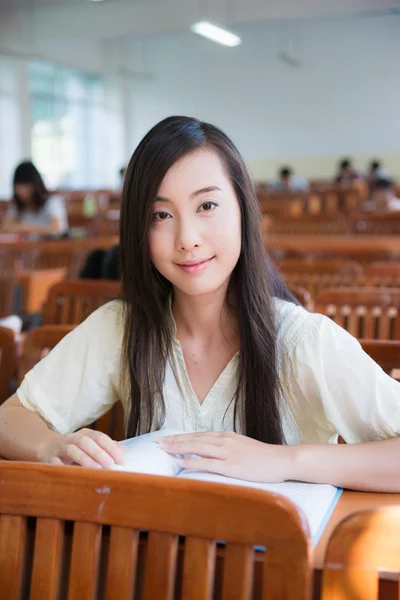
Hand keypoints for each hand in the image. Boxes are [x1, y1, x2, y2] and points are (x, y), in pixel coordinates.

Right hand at [40, 428, 124, 468]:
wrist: (47, 449)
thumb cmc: (76, 451)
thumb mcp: (91, 448)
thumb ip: (107, 449)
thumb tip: (123, 451)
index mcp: (86, 434)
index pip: (100, 437)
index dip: (112, 448)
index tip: (122, 461)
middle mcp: (73, 438)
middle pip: (86, 441)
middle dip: (100, 453)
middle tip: (111, 465)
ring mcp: (60, 448)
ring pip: (72, 449)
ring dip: (84, 458)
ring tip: (96, 469)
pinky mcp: (49, 458)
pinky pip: (55, 462)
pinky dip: (63, 467)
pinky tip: (72, 475)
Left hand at [158, 431, 293, 482]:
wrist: (281, 460)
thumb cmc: (263, 457)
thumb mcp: (241, 447)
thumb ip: (226, 448)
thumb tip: (210, 452)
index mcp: (226, 436)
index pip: (198, 435)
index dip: (181, 437)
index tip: (166, 439)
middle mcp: (224, 441)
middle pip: (194, 439)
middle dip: (175, 441)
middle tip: (158, 442)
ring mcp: (227, 453)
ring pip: (198, 448)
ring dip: (179, 448)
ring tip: (164, 449)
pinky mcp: (232, 466)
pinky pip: (208, 463)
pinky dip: (193, 461)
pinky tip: (181, 462)